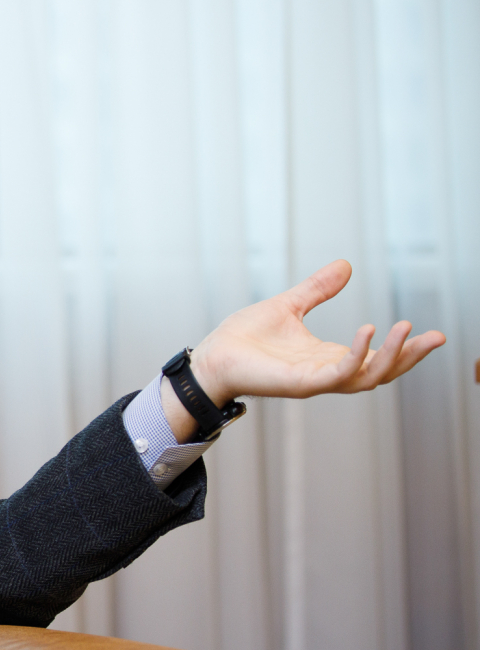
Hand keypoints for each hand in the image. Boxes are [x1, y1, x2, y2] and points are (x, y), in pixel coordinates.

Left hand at [160, 260, 445, 441]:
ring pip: (366, 377)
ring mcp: (314, 380)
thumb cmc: (243, 338)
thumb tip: (345, 266)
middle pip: (381, 372)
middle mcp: (326, 372)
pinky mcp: (299, 383)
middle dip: (410, 356)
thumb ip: (318, 289)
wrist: (211, 355)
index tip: (431, 333)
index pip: (376, 358)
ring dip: (392, 356)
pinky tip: (369, 331)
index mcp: (326, 357)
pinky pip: (337, 373)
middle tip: (437, 338)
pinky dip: (356, 355)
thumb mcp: (289, 305)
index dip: (404, 347)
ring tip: (407, 330)